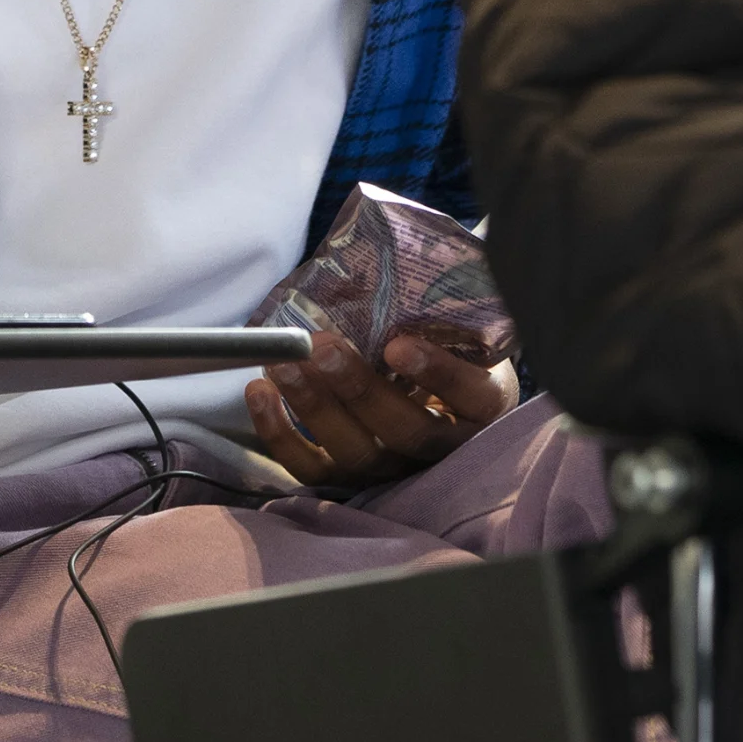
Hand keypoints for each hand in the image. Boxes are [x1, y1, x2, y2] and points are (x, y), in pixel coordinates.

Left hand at [248, 330, 515, 489]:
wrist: (434, 395)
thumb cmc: (444, 350)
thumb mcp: (457, 331)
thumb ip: (435, 313)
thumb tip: (382, 259)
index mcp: (481, 405)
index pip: (469, 394)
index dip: (435, 373)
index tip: (399, 344)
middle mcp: (442, 446)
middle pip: (406, 432)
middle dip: (359, 390)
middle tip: (322, 345)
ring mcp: (396, 468)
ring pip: (357, 455)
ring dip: (314, 408)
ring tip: (283, 364)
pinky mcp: (352, 482)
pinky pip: (313, 471)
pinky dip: (280, 436)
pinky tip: (260, 394)